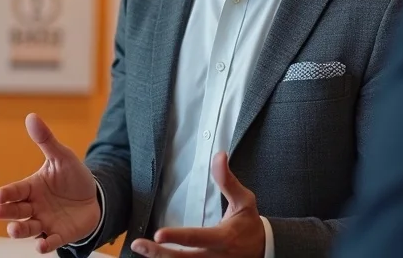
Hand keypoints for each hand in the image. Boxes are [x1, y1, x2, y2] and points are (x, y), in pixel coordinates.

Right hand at [0, 113, 100, 253]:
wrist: (93, 197)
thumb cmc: (72, 177)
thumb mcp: (62, 157)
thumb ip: (46, 140)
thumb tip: (31, 117)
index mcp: (31, 188)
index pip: (15, 190)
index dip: (7, 193)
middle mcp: (34, 207)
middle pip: (16, 211)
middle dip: (6, 212)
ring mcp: (45, 222)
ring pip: (28, 229)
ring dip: (19, 231)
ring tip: (13, 230)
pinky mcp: (59, 234)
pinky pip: (50, 241)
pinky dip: (45, 245)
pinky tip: (42, 246)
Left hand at [131, 152, 264, 257]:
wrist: (265, 250)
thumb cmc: (250, 224)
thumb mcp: (245, 201)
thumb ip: (228, 181)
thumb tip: (219, 155)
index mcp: (223, 238)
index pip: (197, 238)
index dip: (177, 237)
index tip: (158, 234)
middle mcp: (215, 257)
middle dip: (158, 254)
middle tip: (138, 244)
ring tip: (140, 249)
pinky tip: (155, 257)